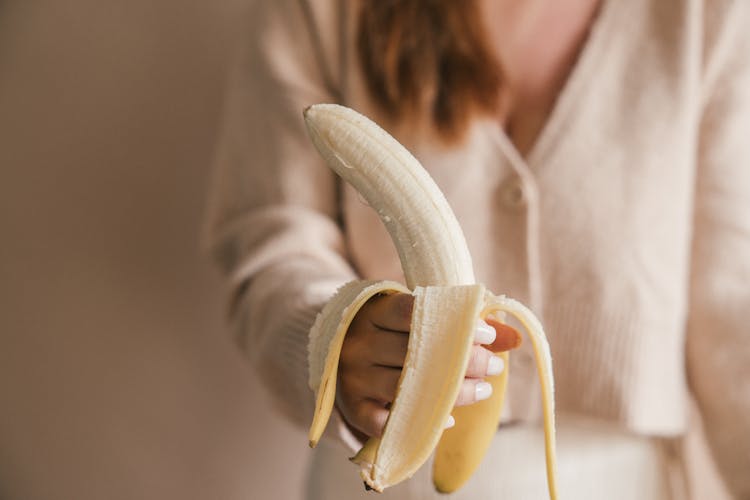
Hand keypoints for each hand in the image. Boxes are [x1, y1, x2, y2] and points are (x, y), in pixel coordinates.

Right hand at [335, 292, 521, 440]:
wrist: (343, 353)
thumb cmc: (392, 331)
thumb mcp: (419, 317)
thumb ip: (464, 324)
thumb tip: (515, 337)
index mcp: (373, 312)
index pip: (410, 310)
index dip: (453, 321)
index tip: (487, 333)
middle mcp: (359, 343)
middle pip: (414, 352)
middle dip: (463, 360)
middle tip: (495, 366)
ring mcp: (354, 378)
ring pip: (406, 388)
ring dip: (453, 393)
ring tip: (483, 390)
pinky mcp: (354, 408)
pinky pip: (387, 422)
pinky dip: (420, 423)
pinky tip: (449, 419)